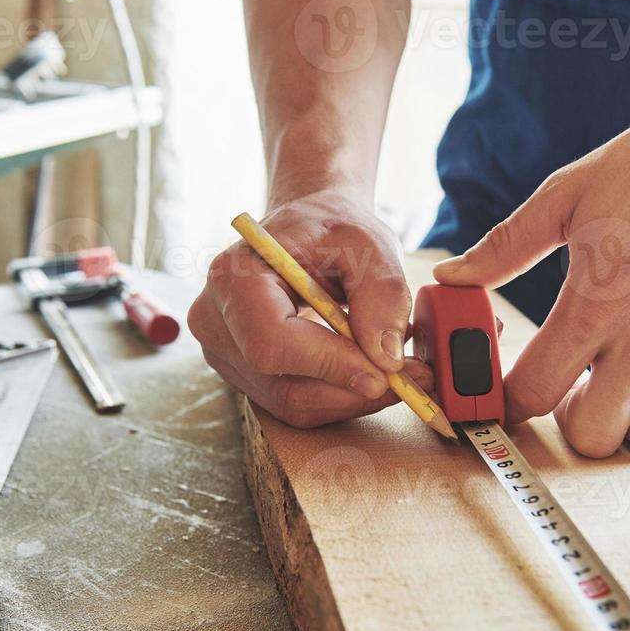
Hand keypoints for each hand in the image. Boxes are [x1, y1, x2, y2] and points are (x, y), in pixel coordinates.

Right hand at [189, 190, 433, 428]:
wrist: (308, 230)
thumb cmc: (331, 228)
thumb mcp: (368, 244)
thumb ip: (381, 296)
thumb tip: (386, 359)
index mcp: (234, 277)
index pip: (271, 342)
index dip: (329, 364)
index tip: (385, 373)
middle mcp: (216, 321)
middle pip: (281, 384)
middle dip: (352, 389)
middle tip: (413, 380)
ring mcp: (225, 353)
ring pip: (292, 402)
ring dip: (352, 398)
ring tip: (401, 374)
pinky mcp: (245, 374)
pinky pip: (294, 402)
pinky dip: (340, 396)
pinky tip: (371, 373)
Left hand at [434, 97, 629, 466]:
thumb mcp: (569, 193)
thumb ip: (506, 246)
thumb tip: (451, 276)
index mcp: (596, 301)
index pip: (534, 392)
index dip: (508, 404)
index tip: (505, 396)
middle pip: (593, 435)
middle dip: (568, 423)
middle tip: (569, 392)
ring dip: (627, 432)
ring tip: (620, 398)